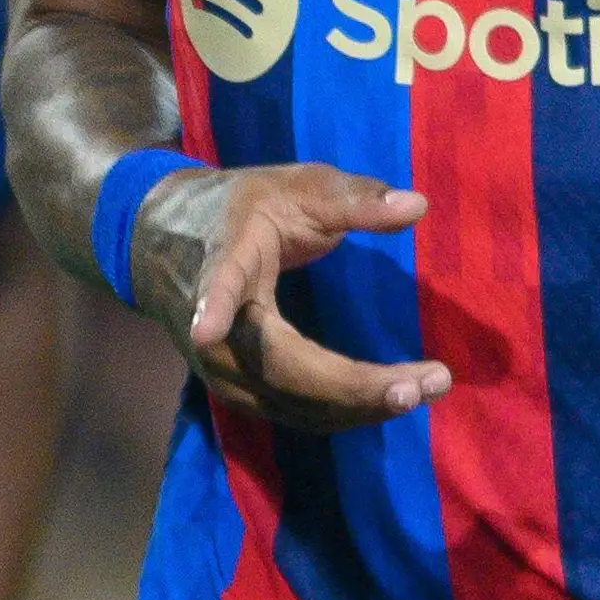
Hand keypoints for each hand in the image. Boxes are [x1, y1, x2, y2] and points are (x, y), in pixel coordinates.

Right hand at [133, 164, 451, 433]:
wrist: (170, 244)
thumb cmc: (243, 209)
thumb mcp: (297, 186)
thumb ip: (356, 199)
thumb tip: (419, 205)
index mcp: (222, 267)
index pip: (221, 289)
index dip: (215, 307)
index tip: (206, 332)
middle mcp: (216, 334)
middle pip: (285, 372)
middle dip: (359, 386)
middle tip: (429, 382)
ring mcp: (224, 371)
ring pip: (296, 405)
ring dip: (361, 406)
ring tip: (425, 389)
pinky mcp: (241, 392)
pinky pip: (298, 412)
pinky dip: (346, 410)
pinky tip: (389, 398)